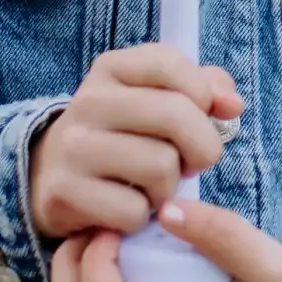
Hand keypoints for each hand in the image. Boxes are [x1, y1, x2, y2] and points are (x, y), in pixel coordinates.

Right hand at [30, 42, 244, 240]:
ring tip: (153, 186)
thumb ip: (202, 90)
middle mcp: (87, 101)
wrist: (49, 175)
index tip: (202, 115)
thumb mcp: (156, 100)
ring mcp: (73, 146)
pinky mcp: (64, 191)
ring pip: (160, 167)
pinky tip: (126, 208)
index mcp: (112, 69)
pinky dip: (140, 217)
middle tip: (192, 163)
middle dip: (201, 147)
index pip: (170, 63)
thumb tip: (232, 104)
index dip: (201, 93)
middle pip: (174, 115)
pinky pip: (134, 210)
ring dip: (169, 187)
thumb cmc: (123, 136)